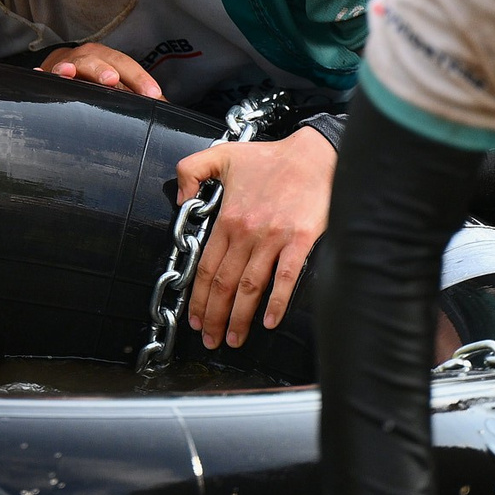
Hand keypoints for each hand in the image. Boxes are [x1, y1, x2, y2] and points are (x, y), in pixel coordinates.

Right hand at [37, 42, 161, 99]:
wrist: (65, 68)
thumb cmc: (97, 81)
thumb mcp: (120, 86)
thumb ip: (139, 97)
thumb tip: (166, 110)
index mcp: (109, 59)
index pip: (127, 66)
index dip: (139, 79)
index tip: (152, 95)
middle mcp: (88, 57)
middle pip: (96, 59)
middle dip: (103, 69)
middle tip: (111, 80)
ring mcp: (66, 64)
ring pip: (69, 63)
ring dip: (70, 67)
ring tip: (68, 73)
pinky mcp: (48, 74)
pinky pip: (45, 74)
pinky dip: (43, 74)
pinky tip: (40, 74)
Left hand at [180, 126, 332, 347]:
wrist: (315, 154)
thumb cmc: (271, 158)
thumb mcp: (222, 155)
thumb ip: (191, 170)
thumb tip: (179, 199)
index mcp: (228, 218)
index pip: (205, 267)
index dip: (197, 297)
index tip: (194, 318)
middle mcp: (247, 232)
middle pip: (224, 284)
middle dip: (214, 316)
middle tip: (210, 340)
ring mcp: (274, 238)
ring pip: (249, 287)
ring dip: (239, 318)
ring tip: (234, 338)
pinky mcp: (300, 240)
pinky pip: (285, 278)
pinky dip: (276, 302)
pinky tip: (269, 321)